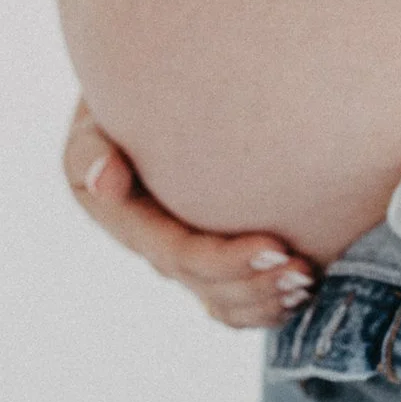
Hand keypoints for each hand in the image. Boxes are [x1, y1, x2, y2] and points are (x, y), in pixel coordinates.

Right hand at [61, 99, 316, 328]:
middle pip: (206, 284)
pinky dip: (268, 304)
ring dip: (266, 300)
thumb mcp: (94, 121)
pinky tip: (304, 289)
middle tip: (303, 269)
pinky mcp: (211, 257)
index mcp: (127, 221)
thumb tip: (105, 183)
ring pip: (223, 303)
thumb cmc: (122, 101)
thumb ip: (92, 149)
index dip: (226, 260)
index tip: (276, 245)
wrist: (147, 97)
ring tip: (308, 281)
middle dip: (255, 283)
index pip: (178, 253)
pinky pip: (236, 301)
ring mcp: (184, 258)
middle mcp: (154, 248)